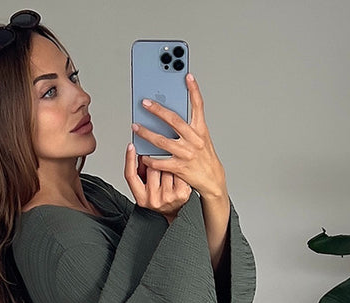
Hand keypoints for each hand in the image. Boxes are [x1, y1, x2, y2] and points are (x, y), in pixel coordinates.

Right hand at [123, 145, 190, 221]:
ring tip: (170, 178)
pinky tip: (179, 177)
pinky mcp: (181, 193)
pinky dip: (179, 171)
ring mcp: (168, 197)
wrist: (177, 213)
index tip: (130, 146)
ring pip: (166, 168)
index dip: (129, 160)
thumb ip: (141, 174)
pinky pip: (178, 171)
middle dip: (156, 165)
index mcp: (141, 198)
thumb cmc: (161, 199)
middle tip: (160, 173)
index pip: (131, 176)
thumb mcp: (146, 190)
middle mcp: (153, 199)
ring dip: (169, 168)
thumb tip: (142, 155)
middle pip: (151, 168)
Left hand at [127, 73, 226, 199]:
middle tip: (145, 102)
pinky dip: (150, 159)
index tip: (187, 76)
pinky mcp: (180, 168)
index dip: (194, 90)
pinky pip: (161, 162)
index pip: (198, 106)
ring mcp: (187, 154)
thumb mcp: (202, 138)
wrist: (212, 180)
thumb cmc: (205, 158)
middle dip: (157, 110)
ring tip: (136, 127)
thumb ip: (189, 126)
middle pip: (174, 120)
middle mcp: (194, 140)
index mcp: (200, 130)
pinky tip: (142, 154)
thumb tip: (170, 115)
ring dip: (146, 133)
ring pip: (162, 141)